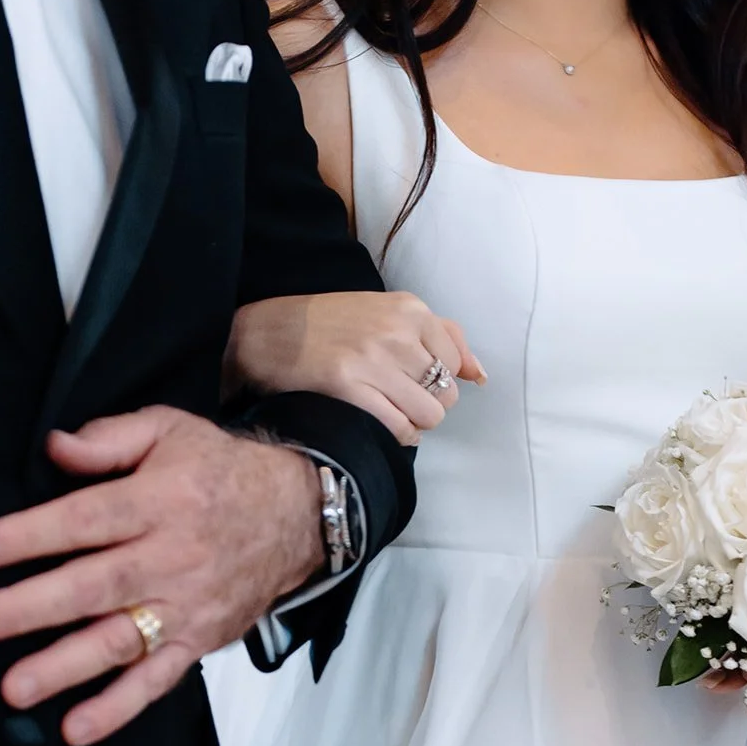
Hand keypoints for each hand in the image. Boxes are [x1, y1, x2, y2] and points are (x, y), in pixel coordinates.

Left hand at [0, 408, 323, 745]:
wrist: (296, 514)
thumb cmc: (222, 472)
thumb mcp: (171, 430)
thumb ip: (110, 439)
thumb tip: (54, 448)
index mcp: (164, 499)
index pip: (91, 517)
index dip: (34, 534)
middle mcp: (175, 555)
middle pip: (95, 584)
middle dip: (30, 607)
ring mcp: (187, 604)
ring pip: (121, 639)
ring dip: (65, 666)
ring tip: (15, 686)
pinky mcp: (199, 640)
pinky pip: (159, 679)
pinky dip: (119, 707)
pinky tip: (77, 726)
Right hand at [227, 290, 485, 446]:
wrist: (266, 333)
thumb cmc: (329, 324)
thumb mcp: (388, 311)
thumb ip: (442, 335)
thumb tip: (480, 375)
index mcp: (411, 309)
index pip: (456, 362)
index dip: (440, 380)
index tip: (415, 381)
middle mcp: (397, 331)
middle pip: (447, 393)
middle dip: (428, 404)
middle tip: (399, 399)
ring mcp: (373, 359)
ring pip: (429, 415)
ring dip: (415, 423)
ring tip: (391, 413)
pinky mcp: (349, 386)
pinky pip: (399, 427)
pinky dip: (398, 435)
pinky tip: (380, 425)